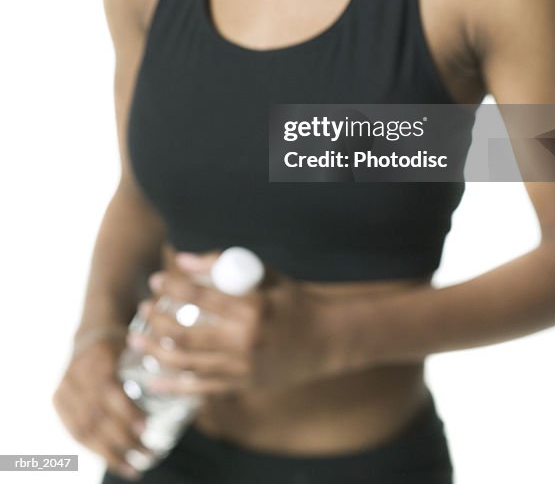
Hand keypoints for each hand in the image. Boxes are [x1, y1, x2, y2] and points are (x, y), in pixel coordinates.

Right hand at [52, 333, 150, 481]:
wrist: (92, 331)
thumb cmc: (127, 339)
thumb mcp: (140, 341)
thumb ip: (156, 358)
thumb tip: (187, 381)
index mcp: (99, 355)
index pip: (109, 388)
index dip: (126, 411)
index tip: (146, 428)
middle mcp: (78, 371)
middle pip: (97, 414)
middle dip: (123, 439)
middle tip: (148, 453)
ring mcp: (65, 386)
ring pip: (84, 429)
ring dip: (110, 453)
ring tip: (133, 469)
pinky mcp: (58, 399)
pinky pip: (74, 431)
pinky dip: (94, 450)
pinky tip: (114, 462)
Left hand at [127, 252, 350, 396]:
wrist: (326, 338)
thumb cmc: (292, 300)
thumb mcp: (265, 275)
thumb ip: (223, 265)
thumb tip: (184, 259)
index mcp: (253, 308)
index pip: (203, 297)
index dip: (174, 288)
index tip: (156, 280)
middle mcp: (246, 340)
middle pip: (189, 334)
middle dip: (159, 323)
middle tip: (142, 310)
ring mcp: (244, 367)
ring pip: (190, 364)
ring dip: (158, 354)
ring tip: (136, 342)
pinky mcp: (244, 385)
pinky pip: (203, 388)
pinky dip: (175, 386)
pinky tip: (153, 382)